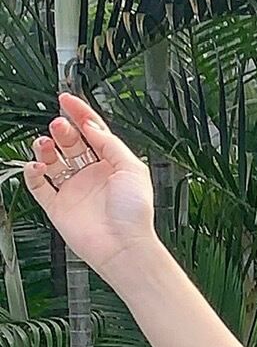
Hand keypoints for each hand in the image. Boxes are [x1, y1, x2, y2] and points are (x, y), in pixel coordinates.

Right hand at [21, 92, 157, 281]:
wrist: (124, 246)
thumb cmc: (134, 213)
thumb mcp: (132, 168)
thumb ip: (111, 143)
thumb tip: (91, 126)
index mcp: (111, 165)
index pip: (92, 132)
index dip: (80, 114)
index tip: (67, 100)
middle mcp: (91, 176)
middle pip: (70, 143)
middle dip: (63, 130)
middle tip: (59, 125)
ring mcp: (73, 191)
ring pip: (51, 161)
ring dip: (45, 148)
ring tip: (46, 143)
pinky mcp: (58, 206)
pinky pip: (38, 186)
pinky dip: (33, 173)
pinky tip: (37, 165)